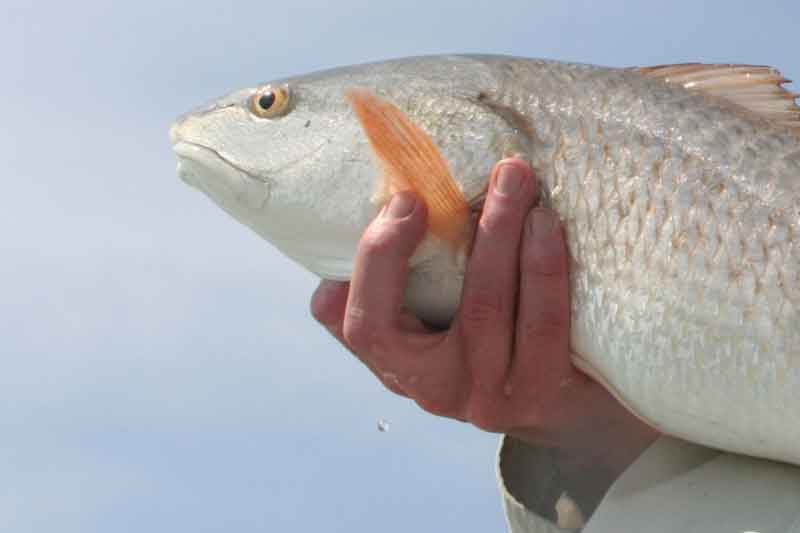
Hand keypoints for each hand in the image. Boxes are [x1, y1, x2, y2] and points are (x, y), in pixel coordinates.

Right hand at [311, 159, 657, 475]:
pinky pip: (542, 325)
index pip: (363, 324)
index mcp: (395, 366)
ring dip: (507, 234)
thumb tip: (367, 231)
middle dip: (476, 229)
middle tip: (502, 170)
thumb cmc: (480, 339)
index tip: (409, 201)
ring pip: (489, 308)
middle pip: (435, 305)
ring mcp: (490, 398)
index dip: (378, 260)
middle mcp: (437, 390)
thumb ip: (390, 291)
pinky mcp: (540, 395)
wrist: (553, 403)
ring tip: (523, 184)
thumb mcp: (425, 325)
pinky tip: (547, 228)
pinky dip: (544, 269)